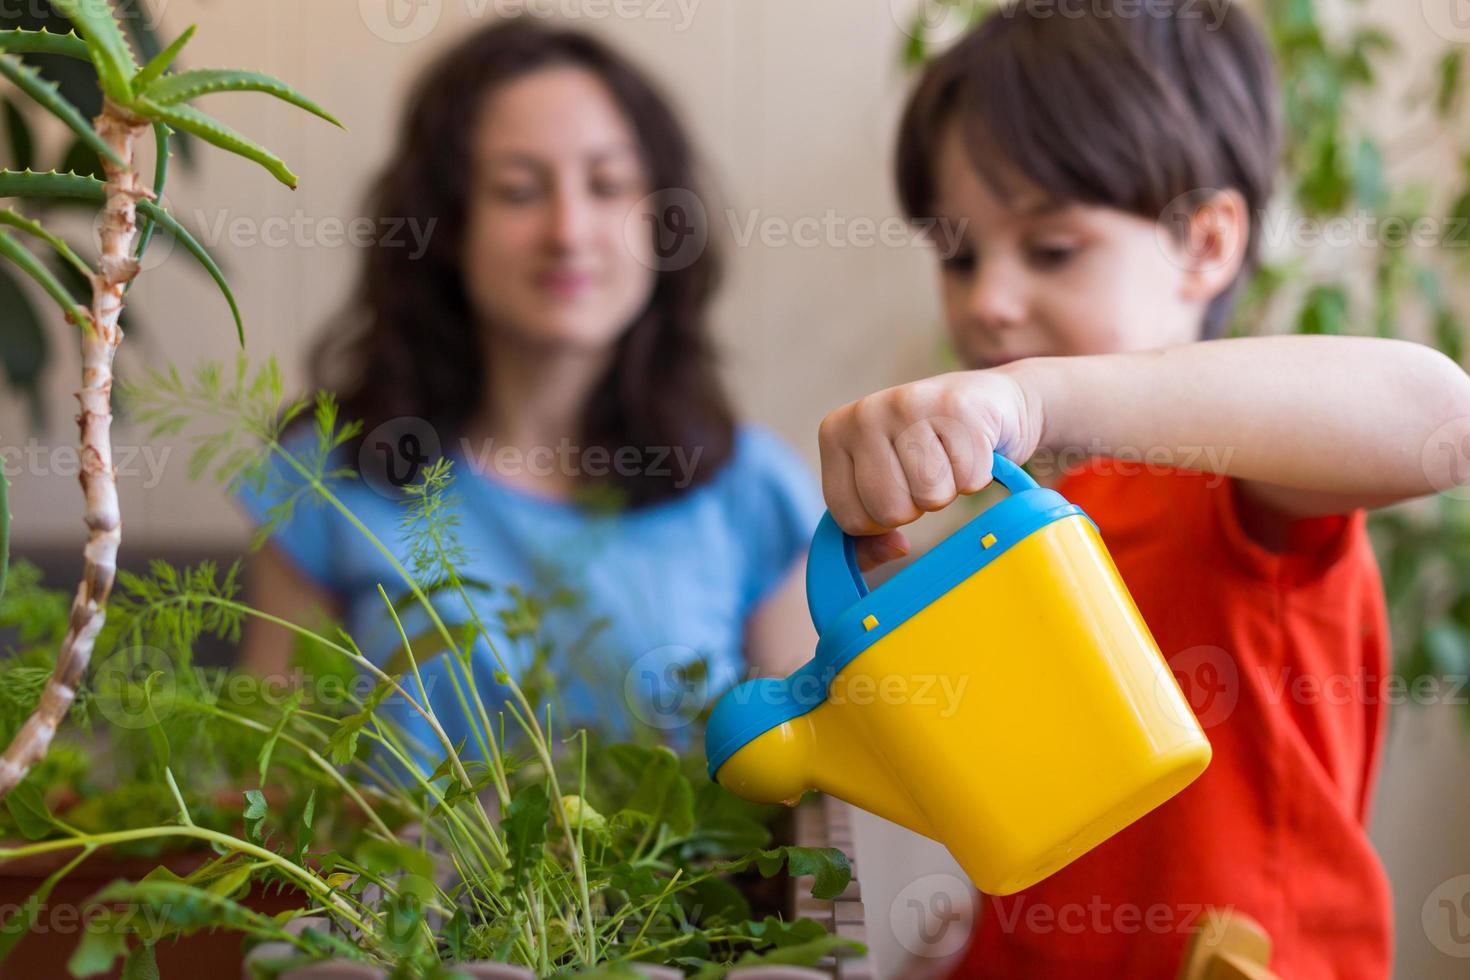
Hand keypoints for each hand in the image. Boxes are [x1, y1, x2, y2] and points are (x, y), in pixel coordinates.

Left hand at [817, 368, 1040, 570]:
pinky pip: (969, 481)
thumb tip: (896, 547)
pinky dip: (977, 474)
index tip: (896, 489)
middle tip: (926, 471)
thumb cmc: (928, 452)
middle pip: (890, 512)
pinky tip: (971, 446)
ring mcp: (910, 404)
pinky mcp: (958, 407)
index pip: (850, 518)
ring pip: (930, 498)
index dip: (880, 520)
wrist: (988, 401)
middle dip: (915, 505)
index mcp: (835, 433)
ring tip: (947, 457)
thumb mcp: (885, 485)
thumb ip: (868, 538)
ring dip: (948, 489)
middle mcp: (865, 413)